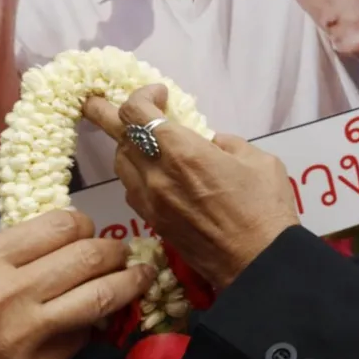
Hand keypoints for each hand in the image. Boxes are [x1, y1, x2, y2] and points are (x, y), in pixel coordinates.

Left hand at [82, 85, 299, 289]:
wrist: (258, 264)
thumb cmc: (265, 210)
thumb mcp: (258, 160)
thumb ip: (227, 143)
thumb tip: (210, 143)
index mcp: (182, 151)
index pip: (136, 113)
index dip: (141, 95)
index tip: (160, 94)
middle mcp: (157, 175)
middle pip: (118, 136)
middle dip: (104, 113)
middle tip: (93, 99)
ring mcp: (151, 201)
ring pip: (121, 164)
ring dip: (126, 145)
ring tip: (141, 139)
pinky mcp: (154, 222)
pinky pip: (132, 189)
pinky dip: (136, 174)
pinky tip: (155, 173)